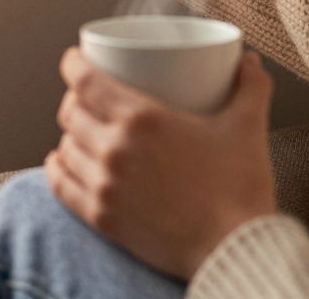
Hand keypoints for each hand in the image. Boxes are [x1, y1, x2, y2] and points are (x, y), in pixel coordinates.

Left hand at [46, 47, 276, 279]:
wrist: (235, 249)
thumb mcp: (248, 127)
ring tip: (83, 132)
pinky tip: (61, 162)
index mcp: (143, 118)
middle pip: (71, 113)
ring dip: (69, 135)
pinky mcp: (102, 217)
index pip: (85, 82)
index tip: (75, 60)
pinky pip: (63, 187)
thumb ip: (251, 87)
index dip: (74, 65)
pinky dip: (58, 170)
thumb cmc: (240, 188)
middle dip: (74, 99)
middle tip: (88, 98)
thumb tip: (251, 62)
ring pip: (65, 148)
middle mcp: (115, 149)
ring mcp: (105, 185)